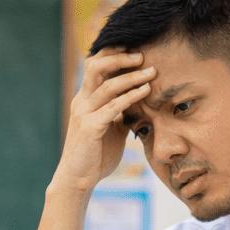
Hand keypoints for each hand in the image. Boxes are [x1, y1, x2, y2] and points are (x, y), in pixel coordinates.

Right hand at [52, 48, 154, 192]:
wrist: (78, 180)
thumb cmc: (95, 156)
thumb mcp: (111, 130)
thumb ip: (121, 114)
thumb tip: (140, 102)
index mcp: (85, 99)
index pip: (96, 65)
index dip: (114, 53)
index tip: (137, 49)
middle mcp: (82, 102)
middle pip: (96, 65)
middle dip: (119, 56)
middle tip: (142, 55)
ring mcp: (84, 114)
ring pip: (107, 85)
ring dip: (131, 76)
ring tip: (152, 71)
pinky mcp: (90, 128)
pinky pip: (112, 107)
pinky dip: (131, 97)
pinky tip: (146, 91)